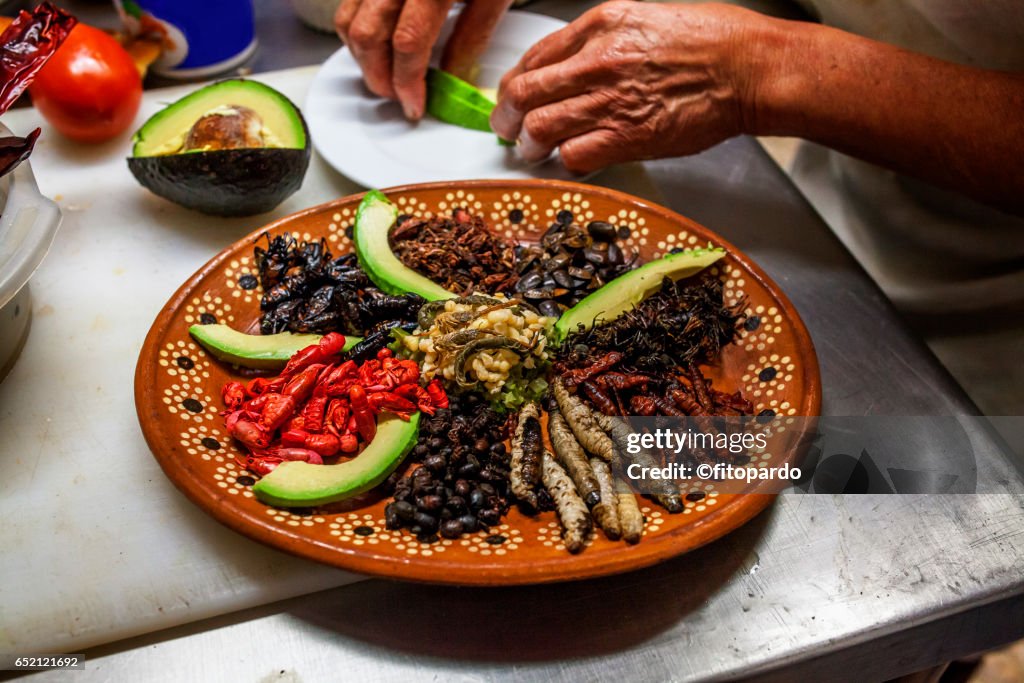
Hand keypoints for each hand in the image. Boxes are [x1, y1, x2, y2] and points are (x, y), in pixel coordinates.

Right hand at [335, 0, 512, 119]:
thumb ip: (472, 35)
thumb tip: (452, 77)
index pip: (407, 45)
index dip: (407, 83)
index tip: (415, 105)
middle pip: (368, 37)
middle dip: (378, 77)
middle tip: (397, 96)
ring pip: (348, 19)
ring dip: (362, 56)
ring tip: (386, 74)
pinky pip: (350, 1)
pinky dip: (356, 28)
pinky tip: (379, 41)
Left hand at [491, 1, 774, 172]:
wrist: (747, 68)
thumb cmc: (712, 41)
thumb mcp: (646, 17)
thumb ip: (605, 40)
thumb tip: (576, 66)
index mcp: (600, 24)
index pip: (535, 56)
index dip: (516, 82)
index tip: (514, 95)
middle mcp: (597, 59)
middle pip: (525, 92)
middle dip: (507, 116)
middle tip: (507, 128)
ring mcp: (609, 99)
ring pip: (540, 127)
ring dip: (528, 144)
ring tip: (531, 151)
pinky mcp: (627, 136)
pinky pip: (574, 155)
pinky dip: (565, 162)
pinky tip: (569, 162)